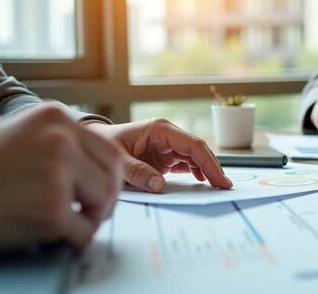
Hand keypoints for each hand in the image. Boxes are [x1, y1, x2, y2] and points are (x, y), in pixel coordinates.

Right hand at [0, 105, 124, 255]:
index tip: (99, 191)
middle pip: (112, 175)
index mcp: (54, 116)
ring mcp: (57, 174)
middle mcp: (60, 140)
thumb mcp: (18, 132)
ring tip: (66, 223)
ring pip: (103, 203)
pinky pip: (83, 232)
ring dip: (90, 219)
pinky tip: (52, 236)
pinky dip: (73, 240)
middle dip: (106, 198)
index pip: (108, 149)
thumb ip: (57, 141)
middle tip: (92, 212)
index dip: (108, 176)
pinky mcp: (50, 210)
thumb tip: (90, 165)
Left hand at [85, 119, 230, 192]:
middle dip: (213, 168)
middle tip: (225, 187)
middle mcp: (168, 135)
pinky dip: (197, 173)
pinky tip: (203, 183)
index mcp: (160, 129)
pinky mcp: (165, 157)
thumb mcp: (116, 160)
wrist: (93, 144)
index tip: (219, 179)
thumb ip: (136, 172)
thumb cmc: (104, 145)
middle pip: (198, 150)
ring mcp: (168, 145)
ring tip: (217, 188)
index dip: (209, 162)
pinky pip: (187, 164)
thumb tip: (160, 186)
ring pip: (195, 157)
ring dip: (207, 171)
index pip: (193, 144)